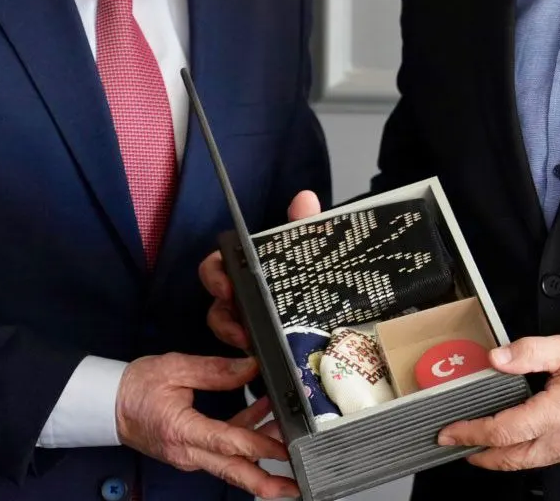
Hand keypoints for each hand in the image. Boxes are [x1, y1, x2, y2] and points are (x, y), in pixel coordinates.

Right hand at [115, 353, 299, 497]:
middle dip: (266, 482)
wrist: (109, 405)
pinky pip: (222, 451)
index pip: (228, 443)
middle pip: (233, 471)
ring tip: (289, 437)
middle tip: (295, 485)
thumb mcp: (174, 368)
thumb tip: (250, 367)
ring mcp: (190, 455)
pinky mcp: (192, 451)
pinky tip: (262, 416)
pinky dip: (244, 438)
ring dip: (261, 454)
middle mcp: (187, 451)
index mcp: (182, 431)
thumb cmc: (136, 387)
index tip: (283, 447)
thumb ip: (215, 370)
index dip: (259, 445)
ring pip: (231, 462)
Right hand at [201, 190, 322, 349]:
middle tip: (240, 329)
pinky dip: (252, 357)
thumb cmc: (318, 276)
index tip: (227, 287)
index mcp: (250, 270)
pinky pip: (248, 354)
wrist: (344, 317)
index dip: (214, 276)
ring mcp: (251, 325)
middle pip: (218, 308)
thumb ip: (307, 225)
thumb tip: (305, 198)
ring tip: (252, 347)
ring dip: (236, 339)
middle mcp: (244, 297)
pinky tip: (262, 361)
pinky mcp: (263, 349)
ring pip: (229, 333)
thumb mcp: (315, 251)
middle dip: (223, 320)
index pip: (218, 267)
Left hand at [436, 335, 559, 471]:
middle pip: (509, 458)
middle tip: (453, 442)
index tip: (450, 431)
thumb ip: (528, 352)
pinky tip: (508, 443)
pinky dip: (516, 455)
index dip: (472, 432)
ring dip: (496, 458)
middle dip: (477, 453)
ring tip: (474, 445)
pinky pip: (538, 459)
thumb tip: (495, 359)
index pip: (503, 431)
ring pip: (523, 463)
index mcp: (556, 413)